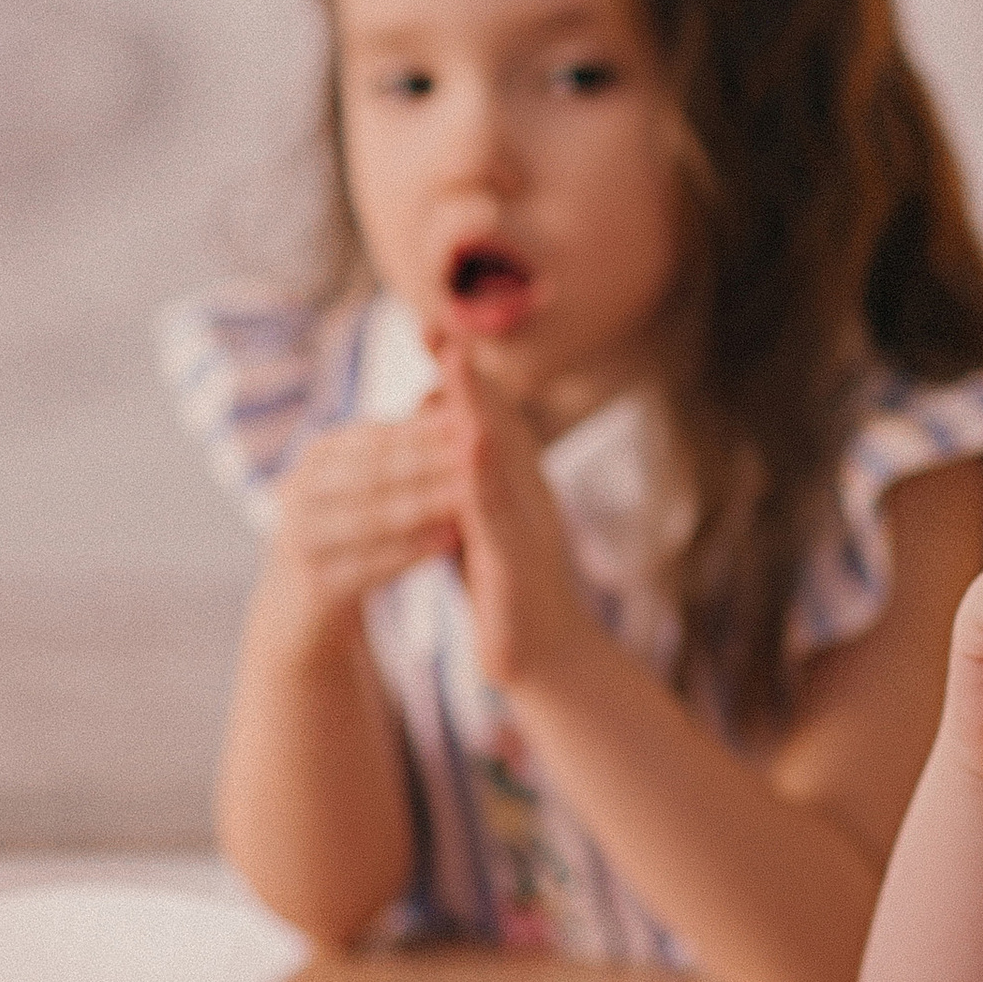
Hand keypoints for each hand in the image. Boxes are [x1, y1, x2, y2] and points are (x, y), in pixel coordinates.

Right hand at [260, 412, 462, 654]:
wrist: (305, 611)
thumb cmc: (358, 537)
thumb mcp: (375, 486)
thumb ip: (407, 448)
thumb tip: (459, 394)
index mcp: (321, 455)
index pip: (381, 436)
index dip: (431, 428)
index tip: (484, 419)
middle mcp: (300, 488)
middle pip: (376, 471)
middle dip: (433, 461)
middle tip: (485, 454)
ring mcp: (300, 536)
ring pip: (374, 516)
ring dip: (427, 504)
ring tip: (476, 496)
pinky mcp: (310, 583)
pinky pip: (368, 564)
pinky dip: (412, 551)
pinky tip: (451, 544)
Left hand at [436, 338, 599, 693]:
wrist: (548, 657)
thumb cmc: (506, 584)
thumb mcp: (478, 515)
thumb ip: (463, 466)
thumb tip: (436, 411)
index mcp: (515, 482)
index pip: (487, 415)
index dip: (462, 372)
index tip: (433, 325)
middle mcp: (528, 493)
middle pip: (499, 420)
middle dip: (468, 373)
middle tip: (445, 324)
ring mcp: (527, 524)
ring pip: (500, 457)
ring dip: (478, 408)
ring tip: (455, 365)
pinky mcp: (517, 561)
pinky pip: (498, 513)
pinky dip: (485, 475)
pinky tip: (469, 446)